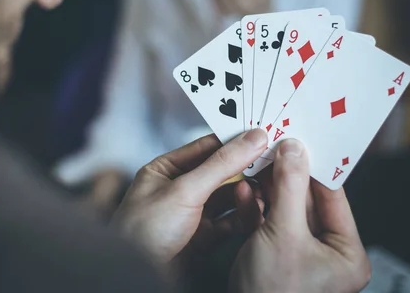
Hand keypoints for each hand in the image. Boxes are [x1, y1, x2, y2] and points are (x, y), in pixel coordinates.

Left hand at [111, 130, 267, 262]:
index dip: (235, 140)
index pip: (206, 147)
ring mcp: (191, 214)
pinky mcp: (203, 237)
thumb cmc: (143, 231)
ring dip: (247, 192)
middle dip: (246, 167)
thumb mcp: (185, 190)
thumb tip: (253, 138)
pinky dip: (244, 215)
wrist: (135, 277)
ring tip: (265, 187)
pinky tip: (256, 209)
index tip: (263, 133)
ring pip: (228, 197)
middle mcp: (179, 189)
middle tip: (273, 159)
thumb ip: (222, 164)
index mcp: (166, 170)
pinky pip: (230, 221)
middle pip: (220, 172)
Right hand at [230, 139, 370, 292]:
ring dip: (267, 188)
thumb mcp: (284, 234)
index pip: (333, 197)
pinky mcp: (275, 254)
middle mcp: (327, 253)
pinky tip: (244, 190)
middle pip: (306, 200)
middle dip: (286, 175)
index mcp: (347, 253)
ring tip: (255, 165)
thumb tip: (294, 151)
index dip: (315, 166)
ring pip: (284, 208)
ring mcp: (299, 254)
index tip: (300, 142)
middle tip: (272, 148)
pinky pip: (268, 223)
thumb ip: (289, 187)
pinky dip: (255, 207)